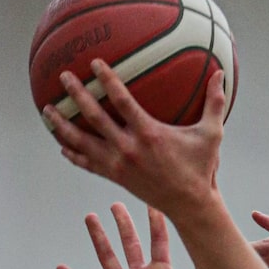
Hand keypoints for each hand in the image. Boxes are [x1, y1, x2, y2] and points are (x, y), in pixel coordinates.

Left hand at [44, 59, 226, 219]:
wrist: (190, 204)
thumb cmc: (201, 167)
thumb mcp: (212, 135)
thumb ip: (215, 104)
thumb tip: (220, 74)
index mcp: (149, 134)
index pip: (121, 101)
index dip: (106, 80)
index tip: (94, 63)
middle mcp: (129, 148)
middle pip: (93, 117)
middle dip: (76, 95)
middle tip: (63, 77)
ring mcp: (118, 164)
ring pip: (82, 142)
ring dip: (62, 125)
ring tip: (47, 110)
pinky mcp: (115, 177)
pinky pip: (87, 163)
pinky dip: (72, 153)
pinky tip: (61, 144)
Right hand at [57, 203, 216, 268]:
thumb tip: (220, 261)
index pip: (158, 242)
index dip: (156, 223)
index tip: (153, 202)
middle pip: (130, 243)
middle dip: (124, 223)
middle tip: (117, 203)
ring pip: (108, 257)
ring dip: (99, 238)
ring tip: (90, 217)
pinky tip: (60, 267)